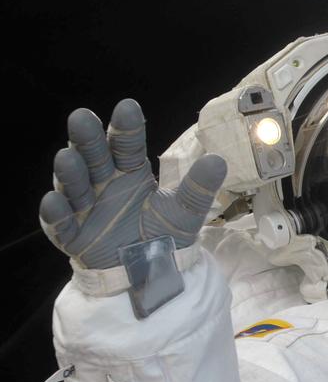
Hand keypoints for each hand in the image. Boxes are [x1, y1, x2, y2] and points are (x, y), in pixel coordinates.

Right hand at [39, 100, 226, 268]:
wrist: (151, 274)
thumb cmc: (163, 235)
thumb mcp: (184, 212)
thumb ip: (197, 188)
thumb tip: (219, 161)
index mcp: (130, 172)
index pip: (126, 146)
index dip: (127, 128)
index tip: (127, 107)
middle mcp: (103, 184)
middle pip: (93, 157)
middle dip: (87, 139)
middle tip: (81, 117)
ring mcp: (84, 208)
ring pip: (74, 184)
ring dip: (70, 172)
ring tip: (67, 156)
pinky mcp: (71, 234)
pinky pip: (60, 222)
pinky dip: (56, 213)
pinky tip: (54, 200)